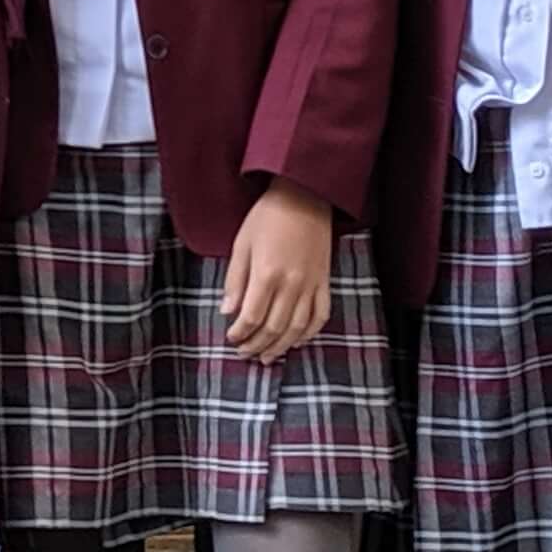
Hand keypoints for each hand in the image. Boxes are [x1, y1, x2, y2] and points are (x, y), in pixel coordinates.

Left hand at [219, 181, 336, 364]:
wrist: (305, 195)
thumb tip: (227, 311)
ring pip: (296, 328)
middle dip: (256, 345)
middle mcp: (291, 284)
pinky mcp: (324, 281)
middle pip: (273, 328)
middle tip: (244, 354)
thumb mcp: (241, 243)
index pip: (251, 317)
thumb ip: (235, 281)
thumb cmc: (267, 216)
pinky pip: (320, 316)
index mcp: (266, 274)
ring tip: (266, 356)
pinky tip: (297, 341)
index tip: (231, 339)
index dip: (239, 334)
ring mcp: (311, 285)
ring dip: (280, 347)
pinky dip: (309, 333)